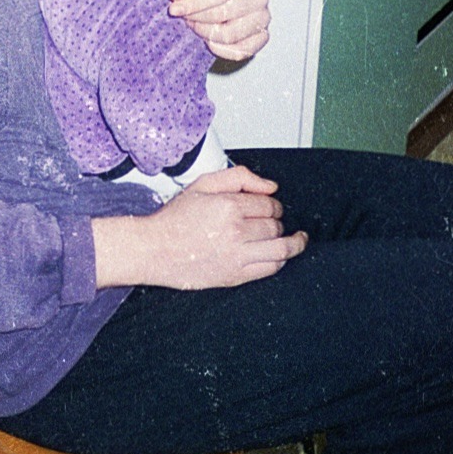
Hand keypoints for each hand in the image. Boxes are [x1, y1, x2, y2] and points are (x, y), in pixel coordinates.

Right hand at [92, 165, 306, 289]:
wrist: (154, 249)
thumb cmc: (175, 217)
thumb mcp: (202, 184)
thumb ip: (239, 177)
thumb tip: (270, 186)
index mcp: (229, 206)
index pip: (268, 204)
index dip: (272, 204)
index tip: (269, 206)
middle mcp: (236, 231)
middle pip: (275, 225)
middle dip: (276, 221)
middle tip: (271, 221)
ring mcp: (237, 256)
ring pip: (281, 248)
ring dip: (292, 243)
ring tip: (298, 239)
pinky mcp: (235, 276)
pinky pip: (270, 269)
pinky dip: (280, 261)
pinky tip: (281, 255)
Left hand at [167, 0, 269, 60]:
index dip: (195, 3)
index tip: (174, 9)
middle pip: (223, 13)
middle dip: (197, 18)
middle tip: (184, 17)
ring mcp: (263, 18)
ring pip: (229, 35)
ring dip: (205, 33)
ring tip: (195, 25)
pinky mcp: (262, 38)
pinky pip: (239, 51)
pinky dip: (219, 49)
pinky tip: (208, 39)